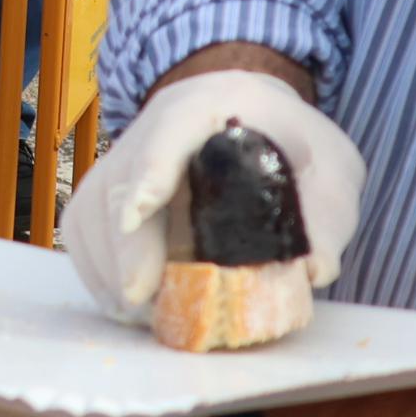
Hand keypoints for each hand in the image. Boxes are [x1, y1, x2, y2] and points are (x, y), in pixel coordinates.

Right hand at [63, 66, 366, 320]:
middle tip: (139, 297)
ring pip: (93, 210)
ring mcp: (122, 157)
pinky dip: (99, 272)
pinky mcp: (104, 191)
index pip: (172, 128)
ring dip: (111, 268)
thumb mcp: (332, 167)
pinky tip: (131, 302)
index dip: (151, 167)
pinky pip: (83, 232)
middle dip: (127, 244)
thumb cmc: (291, 144)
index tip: (140, 210)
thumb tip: (313, 269)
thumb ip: (328, 213)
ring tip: (146, 312)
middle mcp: (153, 124)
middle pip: (121, 180)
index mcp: (214, 104)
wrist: (247, 118)